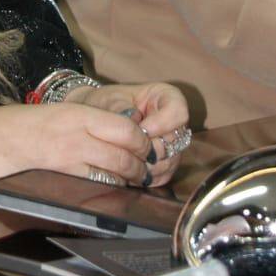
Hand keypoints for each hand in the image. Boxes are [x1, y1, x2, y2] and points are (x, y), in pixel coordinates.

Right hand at [0, 101, 151, 188]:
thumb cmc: (14, 126)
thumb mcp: (54, 113)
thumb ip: (84, 121)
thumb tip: (116, 133)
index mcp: (76, 113)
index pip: (126, 128)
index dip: (142, 140)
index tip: (145, 144)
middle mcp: (76, 135)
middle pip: (127, 154)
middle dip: (142, 164)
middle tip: (146, 166)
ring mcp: (69, 161)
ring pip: (117, 173)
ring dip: (130, 179)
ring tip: (133, 179)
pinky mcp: (62, 182)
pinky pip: (97, 187)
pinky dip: (110, 189)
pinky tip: (110, 188)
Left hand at [71, 81, 188, 186]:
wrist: (97, 119)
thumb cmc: (106, 103)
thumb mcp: (110, 99)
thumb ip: (121, 107)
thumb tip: (133, 121)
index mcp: (167, 98)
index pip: (179, 113)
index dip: (161, 123)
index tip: (140, 127)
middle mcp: (175, 124)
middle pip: (174, 142)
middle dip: (149, 147)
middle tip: (127, 147)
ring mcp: (173, 147)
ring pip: (169, 162)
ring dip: (146, 164)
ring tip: (123, 157)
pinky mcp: (165, 167)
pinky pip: (161, 177)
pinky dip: (144, 176)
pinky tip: (126, 170)